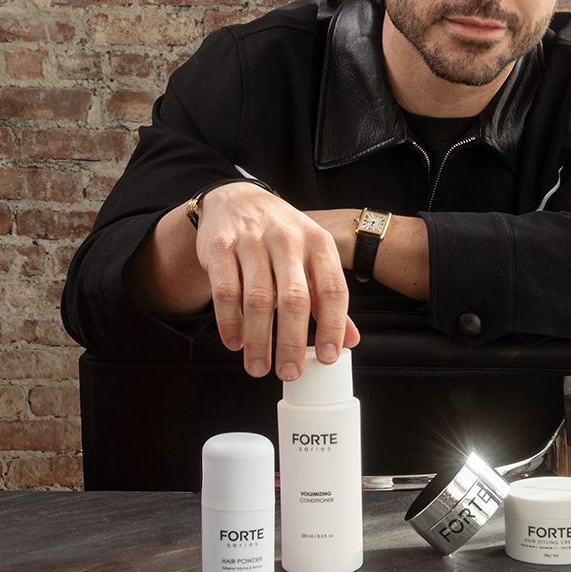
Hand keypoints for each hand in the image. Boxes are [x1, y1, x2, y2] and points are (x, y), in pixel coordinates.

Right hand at [192, 183, 359, 379]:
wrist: (238, 199)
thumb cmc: (281, 235)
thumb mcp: (313, 256)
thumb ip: (328, 298)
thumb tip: (350, 341)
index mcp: (318, 243)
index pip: (332, 289)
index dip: (333, 326)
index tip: (328, 357)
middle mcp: (287, 240)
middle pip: (294, 299)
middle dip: (292, 342)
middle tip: (289, 372)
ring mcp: (252, 242)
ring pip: (257, 300)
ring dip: (258, 340)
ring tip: (259, 366)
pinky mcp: (220, 247)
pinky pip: (225, 292)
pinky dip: (229, 322)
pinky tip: (235, 342)